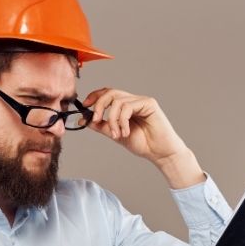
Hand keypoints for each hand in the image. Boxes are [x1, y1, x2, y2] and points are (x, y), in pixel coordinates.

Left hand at [81, 88, 204, 187]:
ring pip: (118, 101)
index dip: (94, 96)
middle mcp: (133, 100)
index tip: (84, 106)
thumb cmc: (143, 143)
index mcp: (126, 106)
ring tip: (117, 135)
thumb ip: (102, 126)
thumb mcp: (116, 134)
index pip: (107, 93)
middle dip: (100, 106)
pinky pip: (128, 107)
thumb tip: (85, 119)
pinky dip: (123, 121)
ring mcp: (141, 101)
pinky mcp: (149, 103)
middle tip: (97, 120)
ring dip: (113, 120)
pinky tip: (126, 132)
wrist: (159, 153)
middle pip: (110, 92)